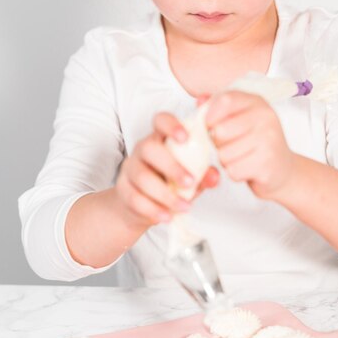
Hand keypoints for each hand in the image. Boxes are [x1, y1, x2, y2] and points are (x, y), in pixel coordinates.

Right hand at [115, 112, 218, 227]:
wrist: (140, 207)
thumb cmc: (169, 184)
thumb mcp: (190, 178)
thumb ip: (202, 175)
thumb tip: (214, 176)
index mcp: (161, 139)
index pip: (161, 121)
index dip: (171, 125)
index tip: (185, 137)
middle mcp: (142, 150)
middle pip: (149, 148)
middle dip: (171, 166)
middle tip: (190, 182)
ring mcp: (130, 170)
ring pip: (142, 177)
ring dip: (166, 194)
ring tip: (184, 206)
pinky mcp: (123, 191)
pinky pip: (135, 198)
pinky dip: (153, 210)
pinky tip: (167, 216)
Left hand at [205, 91, 293, 199]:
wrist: (284, 169)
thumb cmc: (257, 143)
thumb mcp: (241, 119)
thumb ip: (218, 108)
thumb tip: (200, 100)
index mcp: (256, 102)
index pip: (225, 100)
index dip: (210, 115)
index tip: (210, 125)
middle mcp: (265, 118)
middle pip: (220, 131)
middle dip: (218, 143)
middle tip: (231, 145)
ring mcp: (268, 140)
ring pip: (224, 154)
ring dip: (227, 161)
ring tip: (241, 157)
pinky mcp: (267, 164)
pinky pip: (233, 171)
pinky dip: (235, 173)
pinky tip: (247, 168)